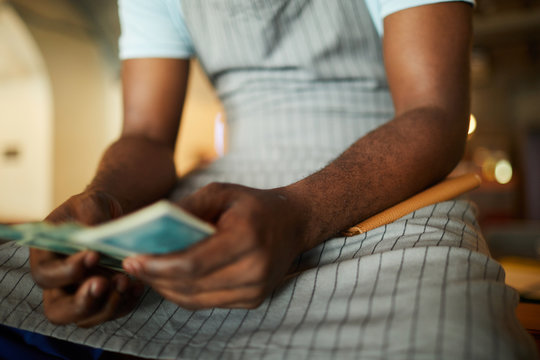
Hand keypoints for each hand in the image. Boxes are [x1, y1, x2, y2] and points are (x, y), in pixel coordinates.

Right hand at [30, 191, 143, 326]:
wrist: (111, 218)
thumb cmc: (93, 209)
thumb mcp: (90, 204)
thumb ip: (91, 218)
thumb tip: (96, 236)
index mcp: (46, 257)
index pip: (46, 274)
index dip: (67, 271)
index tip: (94, 255)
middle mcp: (58, 283)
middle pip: (58, 310)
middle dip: (82, 302)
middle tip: (104, 283)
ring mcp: (79, 295)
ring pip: (86, 319)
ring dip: (108, 305)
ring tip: (126, 281)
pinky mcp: (102, 300)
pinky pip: (111, 313)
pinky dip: (125, 303)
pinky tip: (138, 286)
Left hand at [122, 183, 307, 309]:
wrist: (294, 223)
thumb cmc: (254, 205)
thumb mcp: (221, 192)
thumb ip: (187, 207)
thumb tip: (151, 228)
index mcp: (246, 238)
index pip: (193, 264)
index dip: (159, 266)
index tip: (132, 260)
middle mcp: (254, 270)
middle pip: (191, 286)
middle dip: (155, 279)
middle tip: (130, 266)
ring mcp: (255, 290)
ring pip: (196, 300)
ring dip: (166, 289)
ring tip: (146, 273)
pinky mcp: (253, 300)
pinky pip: (208, 303)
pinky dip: (184, 293)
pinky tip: (170, 279)